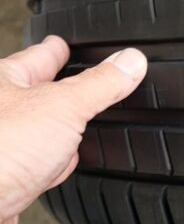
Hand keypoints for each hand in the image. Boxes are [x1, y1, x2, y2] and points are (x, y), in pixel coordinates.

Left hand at [0, 36, 146, 223]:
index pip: (37, 56)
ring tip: (72, 130)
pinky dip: (50, 165)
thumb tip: (130, 62)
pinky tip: (56, 169)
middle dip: (55, 90)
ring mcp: (3, 145)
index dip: (54, 50)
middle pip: (33, 93)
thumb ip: (100, 84)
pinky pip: (35, 164)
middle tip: (72, 83)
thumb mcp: (64, 106)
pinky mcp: (7, 178)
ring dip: (56, 133)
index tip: (61, 44)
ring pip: (35, 131)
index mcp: (3, 81)